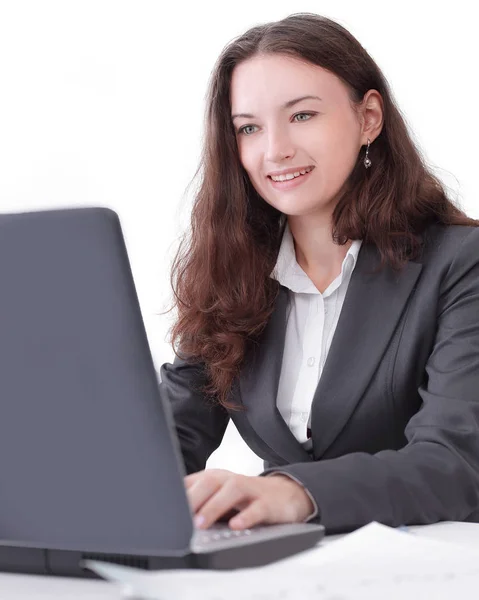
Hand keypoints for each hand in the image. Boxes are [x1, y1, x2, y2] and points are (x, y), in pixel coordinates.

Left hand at [184, 468, 314, 529]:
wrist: (286, 494)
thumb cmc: (246, 498)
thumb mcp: (219, 498)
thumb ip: (198, 503)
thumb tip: (171, 517)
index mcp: (215, 478)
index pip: (193, 482)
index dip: (178, 494)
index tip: (166, 510)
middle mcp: (230, 480)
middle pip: (210, 481)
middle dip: (194, 499)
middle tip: (181, 519)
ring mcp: (250, 489)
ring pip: (232, 491)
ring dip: (213, 506)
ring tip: (200, 523)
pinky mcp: (268, 502)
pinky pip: (257, 508)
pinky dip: (246, 516)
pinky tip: (236, 525)